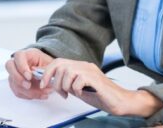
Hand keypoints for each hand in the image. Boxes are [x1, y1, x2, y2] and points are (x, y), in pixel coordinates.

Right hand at [5, 48, 54, 99]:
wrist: (47, 70)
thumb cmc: (47, 64)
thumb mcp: (50, 63)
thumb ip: (45, 69)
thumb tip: (41, 76)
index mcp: (27, 54)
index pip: (18, 56)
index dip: (22, 67)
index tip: (29, 77)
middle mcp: (17, 62)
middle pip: (10, 67)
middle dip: (19, 79)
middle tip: (28, 86)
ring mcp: (15, 73)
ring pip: (13, 82)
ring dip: (27, 91)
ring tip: (43, 93)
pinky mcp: (16, 84)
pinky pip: (18, 91)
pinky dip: (28, 96)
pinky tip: (40, 95)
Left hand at [39, 59, 161, 116]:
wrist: (119, 101)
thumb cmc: (102, 96)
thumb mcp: (79, 89)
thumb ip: (68, 84)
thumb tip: (53, 83)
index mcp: (81, 66)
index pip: (58, 62)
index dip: (47, 72)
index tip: (43, 83)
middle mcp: (85, 66)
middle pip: (60, 65)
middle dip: (55, 81)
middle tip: (62, 93)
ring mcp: (91, 71)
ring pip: (68, 72)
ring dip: (65, 86)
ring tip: (71, 94)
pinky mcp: (96, 79)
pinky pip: (78, 80)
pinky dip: (76, 89)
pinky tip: (82, 93)